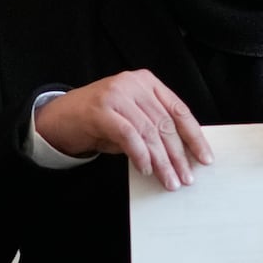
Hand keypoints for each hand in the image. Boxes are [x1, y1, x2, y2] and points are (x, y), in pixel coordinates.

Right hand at [36, 69, 211, 189]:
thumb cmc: (98, 121)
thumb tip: (182, 155)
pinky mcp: (101, 109)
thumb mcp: (132, 120)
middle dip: (178, 155)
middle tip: (186, 177)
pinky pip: (129, 135)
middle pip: (166, 123)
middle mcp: (134, 84)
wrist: (58, 118)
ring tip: (168, 180)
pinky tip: (145, 169)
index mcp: (148, 83)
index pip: (179, 110)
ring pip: (149, 131)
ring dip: (161, 161)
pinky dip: (139, 154)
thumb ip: (154, 129)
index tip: (204, 158)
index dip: (194, 136)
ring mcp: (117, 94)